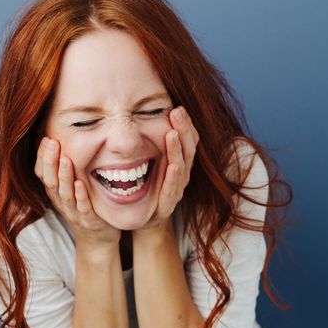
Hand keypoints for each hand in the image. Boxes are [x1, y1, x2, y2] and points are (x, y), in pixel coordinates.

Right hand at [34, 137, 120, 246]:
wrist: (98, 239)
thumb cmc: (84, 208)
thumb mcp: (71, 189)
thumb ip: (65, 170)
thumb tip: (61, 142)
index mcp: (55, 193)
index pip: (43, 174)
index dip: (43, 157)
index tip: (47, 139)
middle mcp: (61, 202)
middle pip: (51, 181)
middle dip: (51, 161)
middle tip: (53, 142)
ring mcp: (74, 213)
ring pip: (65, 194)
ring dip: (64, 176)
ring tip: (66, 159)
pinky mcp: (89, 222)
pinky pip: (83, 208)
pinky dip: (81, 197)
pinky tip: (81, 184)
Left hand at [139, 106, 198, 232]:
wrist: (142, 219)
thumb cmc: (145, 186)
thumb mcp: (148, 160)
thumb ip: (148, 141)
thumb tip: (139, 113)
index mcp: (178, 161)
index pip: (187, 139)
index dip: (185, 124)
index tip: (177, 107)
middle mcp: (180, 174)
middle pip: (188, 149)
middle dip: (183, 129)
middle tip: (177, 112)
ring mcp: (176, 189)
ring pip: (182, 167)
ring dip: (178, 150)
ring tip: (173, 134)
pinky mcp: (167, 205)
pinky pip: (172, 189)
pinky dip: (173, 177)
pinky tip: (174, 165)